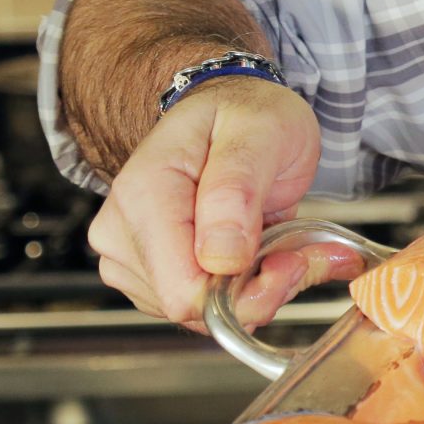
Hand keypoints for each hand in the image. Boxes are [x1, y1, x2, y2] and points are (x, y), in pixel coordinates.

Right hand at [84, 77, 347, 331]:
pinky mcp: (148, 273)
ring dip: (259, 288)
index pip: (182, 291)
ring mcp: (131, 256)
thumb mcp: (259, 132)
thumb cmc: (245, 113)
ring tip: (283, 242)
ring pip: (202, 313)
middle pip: (193, 308)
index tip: (291, 260)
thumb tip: (221, 259)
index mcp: (144, 193)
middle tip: (299, 250)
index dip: (246, 292)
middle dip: (260, 289)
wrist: (232, 110)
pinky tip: (266, 253)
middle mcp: (124, 231)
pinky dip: (247, 288)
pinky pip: (204, 306)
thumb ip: (236, 191)